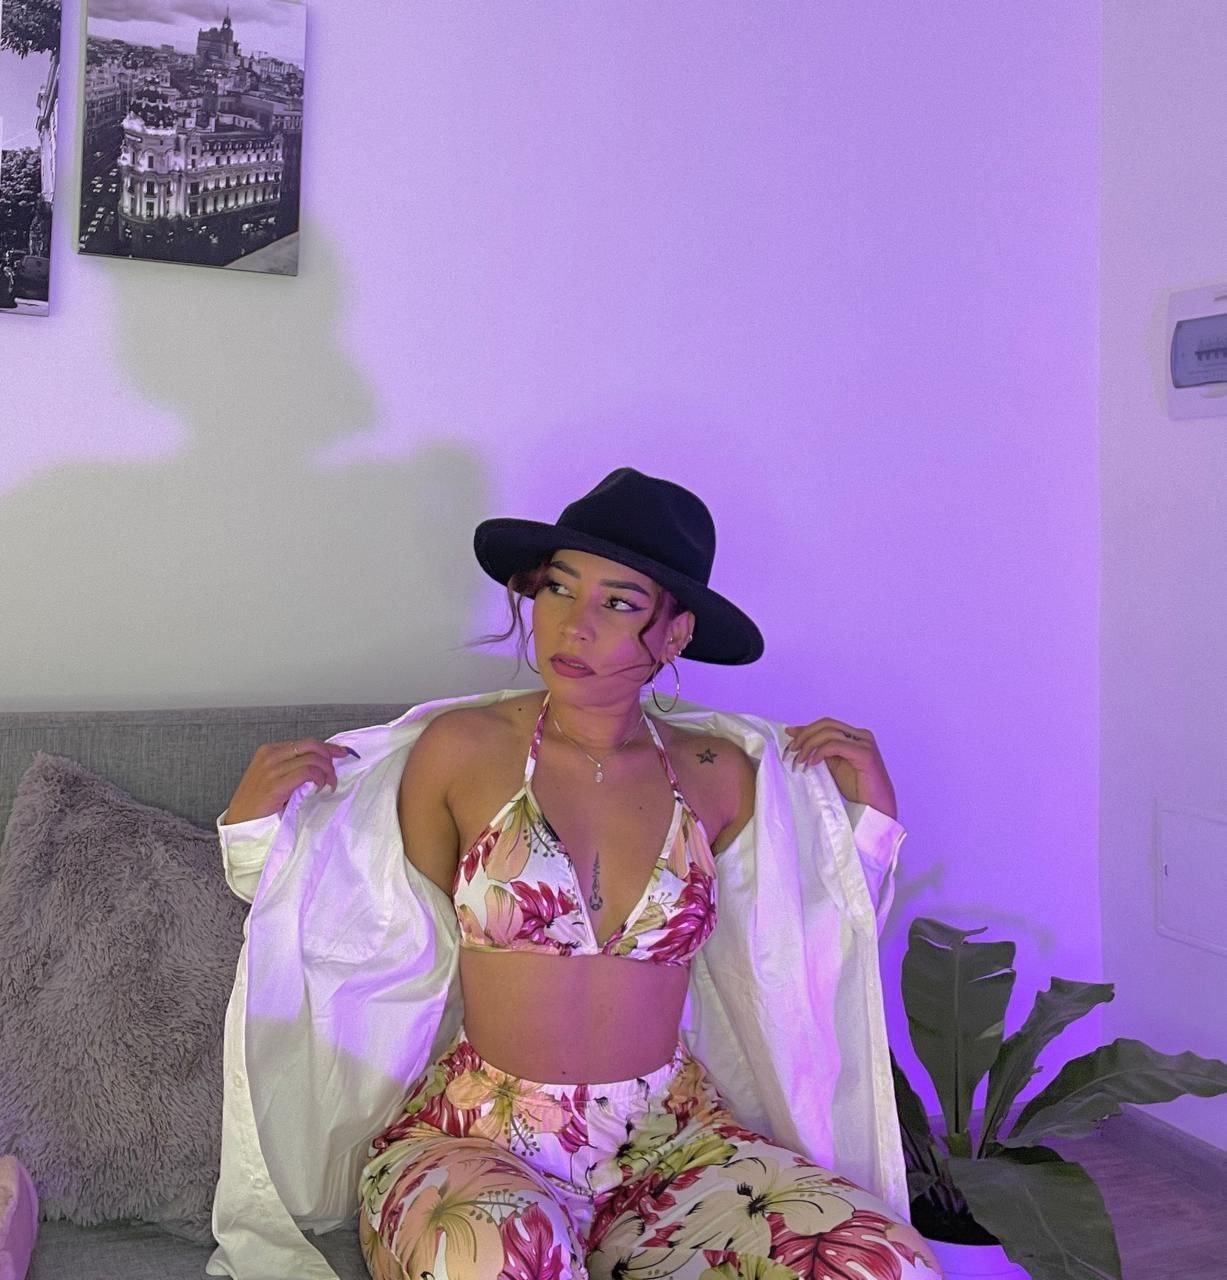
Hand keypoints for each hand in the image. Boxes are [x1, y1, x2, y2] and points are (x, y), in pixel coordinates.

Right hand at [223, 738, 358, 823]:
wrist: (240, 821)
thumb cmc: (258, 802)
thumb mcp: (274, 777)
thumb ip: (292, 767)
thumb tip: (321, 763)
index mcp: (270, 751)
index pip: (306, 743)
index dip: (327, 748)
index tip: (341, 753)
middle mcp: (270, 755)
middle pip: (311, 746)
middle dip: (329, 758)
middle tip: (334, 774)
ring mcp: (271, 769)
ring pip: (312, 759)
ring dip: (327, 772)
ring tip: (328, 785)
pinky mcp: (275, 784)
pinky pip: (307, 773)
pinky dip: (319, 779)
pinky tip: (320, 788)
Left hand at [782, 717, 897, 820]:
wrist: (876, 807)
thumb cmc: (857, 788)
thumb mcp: (832, 765)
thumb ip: (819, 749)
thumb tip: (796, 735)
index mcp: (855, 735)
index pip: (826, 724)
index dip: (806, 729)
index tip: (789, 739)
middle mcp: (861, 735)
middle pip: (827, 724)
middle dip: (805, 735)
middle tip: (792, 751)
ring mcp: (865, 743)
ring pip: (829, 733)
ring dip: (810, 745)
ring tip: (800, 760)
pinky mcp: (865, 754)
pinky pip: (836, 745)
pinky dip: (820, 752)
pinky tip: (813, 763)